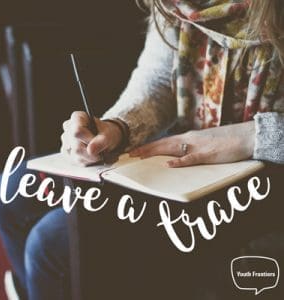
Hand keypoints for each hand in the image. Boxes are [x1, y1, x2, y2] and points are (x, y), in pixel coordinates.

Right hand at [60, 111, 122, 164]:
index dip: (88, 140)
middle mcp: (68, 128)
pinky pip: (75, 161)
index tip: (97, 143)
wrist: (104, 138)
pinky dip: (86, 161)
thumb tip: (91, 151)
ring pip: (75, 155)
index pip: (77, 131)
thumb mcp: (108, 135)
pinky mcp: (66, 152)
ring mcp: (65, 140)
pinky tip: (90, 156)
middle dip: (90, 152)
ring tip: (96, 152)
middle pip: (75, 145)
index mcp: (77, 117)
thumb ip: (101, 141)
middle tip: (100, 151)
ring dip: (89, 157)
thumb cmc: (105, 133)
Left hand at [129, 122, 254, 167]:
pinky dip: (179, 162)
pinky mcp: (207, 154)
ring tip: (139, 156)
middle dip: (145, 149)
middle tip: (130, 153)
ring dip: (154, 152)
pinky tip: (168, 164)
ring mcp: (198, 146)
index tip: (137, 149)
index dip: (150, 146)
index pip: (164, 141)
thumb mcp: (204, 142)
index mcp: (189, 137)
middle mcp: (189, 139)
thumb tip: (180, 154)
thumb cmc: (225, 140)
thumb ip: (191, 148)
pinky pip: (191, 158)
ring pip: (171, 148)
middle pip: (163, 144)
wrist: (244, 135)